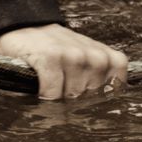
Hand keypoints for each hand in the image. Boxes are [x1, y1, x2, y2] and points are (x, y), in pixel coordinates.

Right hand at [0, 24, 129, 99]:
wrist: (24, 26)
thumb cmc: (56, 50)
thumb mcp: (82, 61)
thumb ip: (94, 81)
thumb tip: (97, 116)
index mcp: (105, 57)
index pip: (116, 89)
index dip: (99, 102)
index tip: (85, 104)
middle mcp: (94, 55)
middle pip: (91, 99)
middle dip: (76, 105)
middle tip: (62, 97)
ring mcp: (73, 55)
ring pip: (72, 97)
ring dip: (58, 101)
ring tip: (51, 93)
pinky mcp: (51, 57)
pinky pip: (52, 93)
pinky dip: (45, 97)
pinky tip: (40, 91)